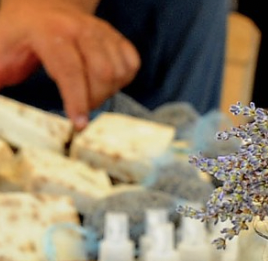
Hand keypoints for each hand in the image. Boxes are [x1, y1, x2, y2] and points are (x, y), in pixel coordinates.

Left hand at [0, 0, 138, 127]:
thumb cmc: (17, 33)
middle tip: (80, 108)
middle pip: (103, 72)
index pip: (70, 70)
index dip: (77, 100)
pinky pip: (132, 63)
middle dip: (94, 99)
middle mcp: (78, 27)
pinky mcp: (114, 35)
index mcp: (47, 30)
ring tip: (90, 93)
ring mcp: (99, 30)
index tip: (79, 124)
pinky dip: (123, 79)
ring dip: (109, 91)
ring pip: (119, 70)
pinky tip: (105, 81)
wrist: (39, 5)